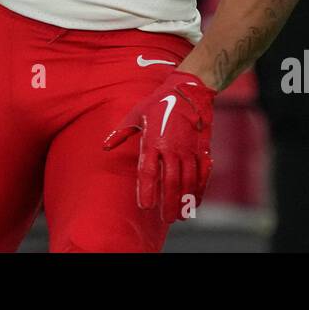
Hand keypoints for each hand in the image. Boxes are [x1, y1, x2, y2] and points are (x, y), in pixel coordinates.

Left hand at [104, 70, 216, 221]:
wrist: (189, 90)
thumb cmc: (159, 102)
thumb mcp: (136, 113)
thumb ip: (121, 132)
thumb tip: (105, 146)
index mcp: (153, 141)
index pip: (148, 171)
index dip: (147, 190)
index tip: (145, 206)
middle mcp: (172, 148)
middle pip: (171, 182)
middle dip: (169, 203)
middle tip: (166, 219)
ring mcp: (189, 150)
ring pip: (188, 181)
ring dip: (185, 201)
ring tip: (180, 216)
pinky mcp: (203, 149)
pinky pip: (203, 174)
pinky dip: (200, 190)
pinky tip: (195, 202)